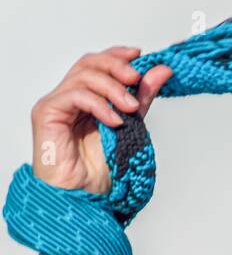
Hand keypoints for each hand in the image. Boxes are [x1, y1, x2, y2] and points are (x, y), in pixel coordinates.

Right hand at [30, 47, 170, 192]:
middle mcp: (69, 98)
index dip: (117, 56)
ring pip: (84, 76)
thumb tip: (162, 72)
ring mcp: (57, 104)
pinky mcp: (47, 112)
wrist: (82, 199)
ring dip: (113, 88)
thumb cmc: (100, 173)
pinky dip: (99, 104)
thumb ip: (141, 101)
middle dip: (117, 66)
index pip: (98, 65)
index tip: (140, 56)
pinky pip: (75, 95)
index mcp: (87, 100)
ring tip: (131, 108)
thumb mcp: (131, 129)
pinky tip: (115, 121)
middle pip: (89, 63)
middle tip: (137, 78)